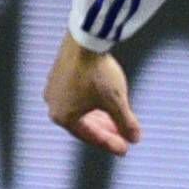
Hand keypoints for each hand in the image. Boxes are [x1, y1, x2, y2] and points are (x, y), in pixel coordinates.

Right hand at [47, 39, 138, 157]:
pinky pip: (76, 94)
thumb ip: (126, 123)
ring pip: (80, 108)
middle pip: (84, 123)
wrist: (85, 39)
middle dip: (106, 130)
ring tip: (117, 118)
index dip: (110, 143)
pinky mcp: (57, 73)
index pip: (90, 136)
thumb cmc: (98, 74)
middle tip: (123, 135)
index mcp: (63, 117)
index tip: (126, 148)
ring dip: (99, 116)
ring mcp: (53, 88)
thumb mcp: (116, 102)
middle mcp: (53, 105)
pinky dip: (91, 101)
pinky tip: (104, 99)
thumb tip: (134, 138)